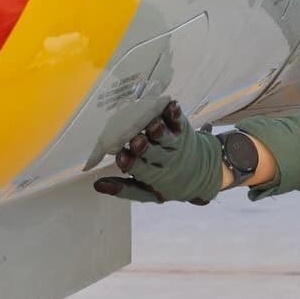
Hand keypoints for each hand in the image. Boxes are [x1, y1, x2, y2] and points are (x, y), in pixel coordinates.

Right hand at [93, 101, 222, 204]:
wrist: (202, 172)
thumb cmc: (166, 181)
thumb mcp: (147, 193)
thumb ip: (123, 189)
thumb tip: (97, 185)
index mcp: (154, 175)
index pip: (140, 170)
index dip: (131, 164)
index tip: (121, 158)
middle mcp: (166, 159)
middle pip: (154, 152)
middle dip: (145, 147)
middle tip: (137, 140)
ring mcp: (175, 142)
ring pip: (166, 136)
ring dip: (159, 130)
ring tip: (152, 124)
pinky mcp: (182, 127)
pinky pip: (178, 119)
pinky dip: (174, 112)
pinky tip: (169, 105)